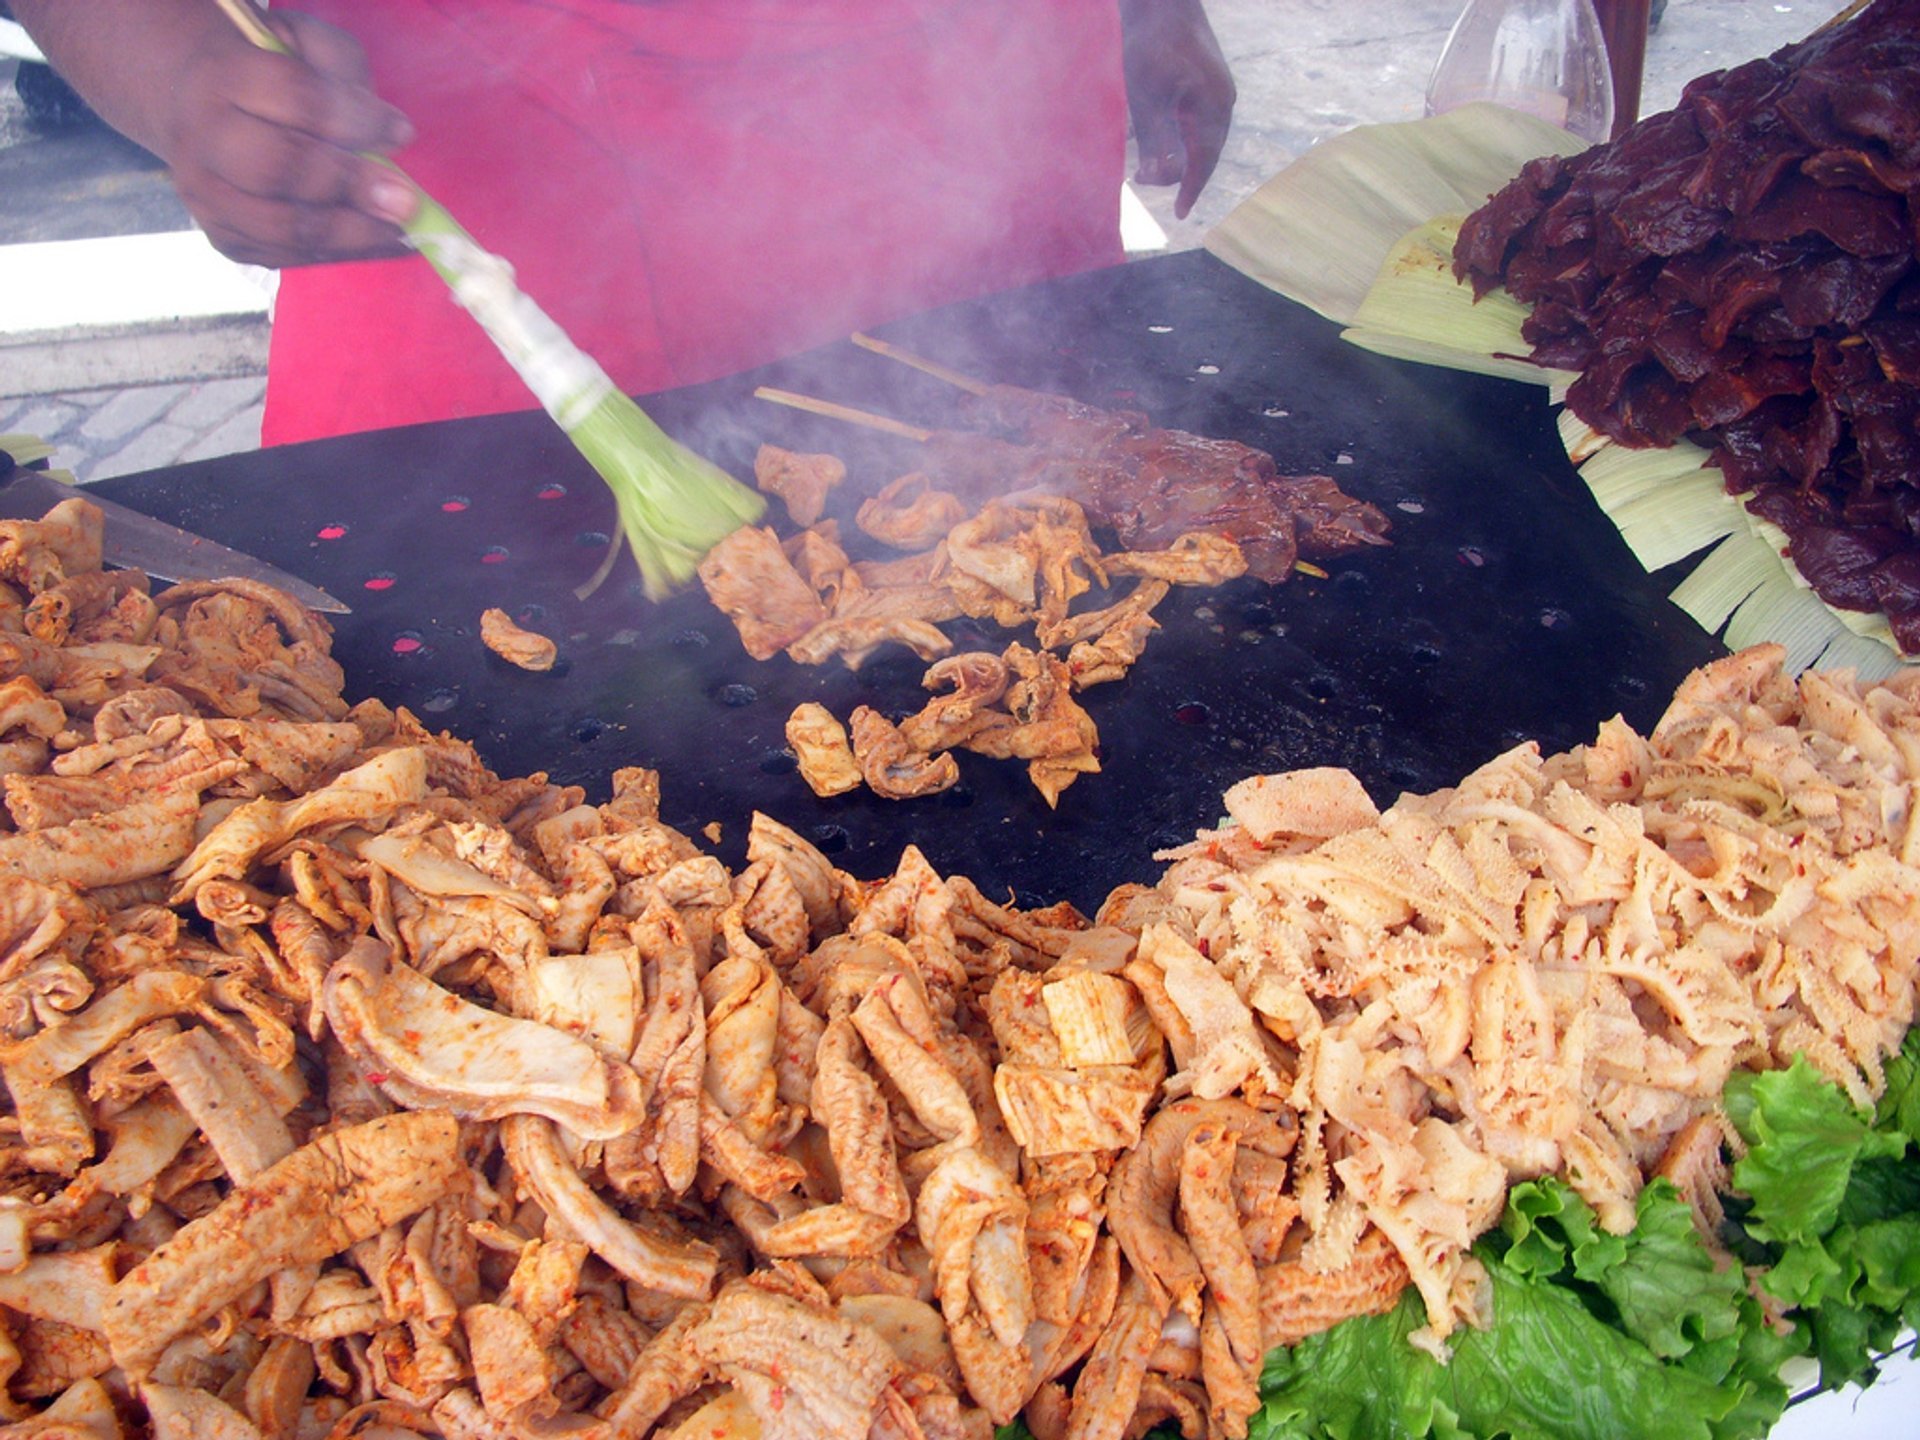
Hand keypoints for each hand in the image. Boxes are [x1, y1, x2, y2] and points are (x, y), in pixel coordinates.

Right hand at [160, 10, 416, 266]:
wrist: (196, 105)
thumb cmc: (268, 70)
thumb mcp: (304, 44)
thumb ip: (344, 74)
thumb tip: (392, 137)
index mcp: (223, 75)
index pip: (294, 100)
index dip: (355, 121)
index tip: (401, 133)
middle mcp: (202, 139)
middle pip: (279, 171)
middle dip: (350, 188)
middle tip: (406, 203)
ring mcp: (207, 196)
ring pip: (283, 226)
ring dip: (352, 235)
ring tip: (402, 233)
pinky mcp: (223, 238)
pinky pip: (285, 255)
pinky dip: (337, 253)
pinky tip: (374, 243)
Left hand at [1119, 0, 1235, 219]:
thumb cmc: (1152, 43)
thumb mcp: (1148, 95)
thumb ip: (1156, 138)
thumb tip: (1162, 179)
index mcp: (1215, 105)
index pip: (1205, 160)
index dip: (1191, 189)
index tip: (1180, 215)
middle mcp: (1219, 99)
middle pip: (1200, 150)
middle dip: (1174, 170)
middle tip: (1141, 179)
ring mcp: (1211, 88)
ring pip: (1192, 134)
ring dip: (1168, 151)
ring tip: (1141, 162)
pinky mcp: (1198, 80)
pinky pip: (1186, 116)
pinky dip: (1167, 132)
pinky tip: (1144, 133)